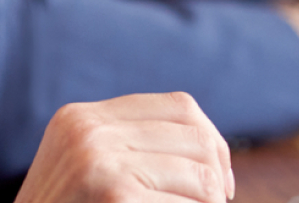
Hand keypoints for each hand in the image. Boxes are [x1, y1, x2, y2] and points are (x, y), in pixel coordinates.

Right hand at [14, 94, 232, 202]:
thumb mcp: (80, 169)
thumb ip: (124, 147)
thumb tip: (210, 150)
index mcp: (81, 118)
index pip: (179, 106)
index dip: (212, 142)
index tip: (218, 182)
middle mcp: (89, 130)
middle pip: (197, 138)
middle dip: (218, 180)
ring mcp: (100, 162)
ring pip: (203, 178)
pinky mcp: (114, 195)